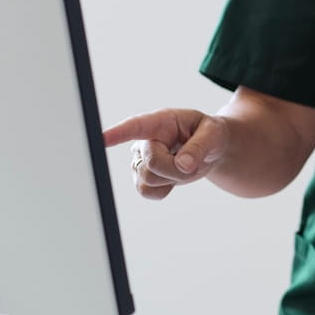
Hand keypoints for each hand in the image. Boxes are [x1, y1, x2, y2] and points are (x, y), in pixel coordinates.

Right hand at [103, 108, 229, 199]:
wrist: (209, 150)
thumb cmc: (210, 135)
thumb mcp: (214, 134)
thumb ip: (199, 147)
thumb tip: (183, 165)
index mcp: (161, 121)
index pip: (135, 126)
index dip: (118, 133)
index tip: (100, 139)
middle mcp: (144, 139)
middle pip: (150, 165)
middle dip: (175, 169)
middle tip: (191, 161)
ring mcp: (140, 159)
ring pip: (147, 181)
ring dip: (171, 179)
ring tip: (182, 165)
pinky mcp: (141, 176)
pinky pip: (146, 192)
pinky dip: (164, 190)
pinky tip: (172, 177)